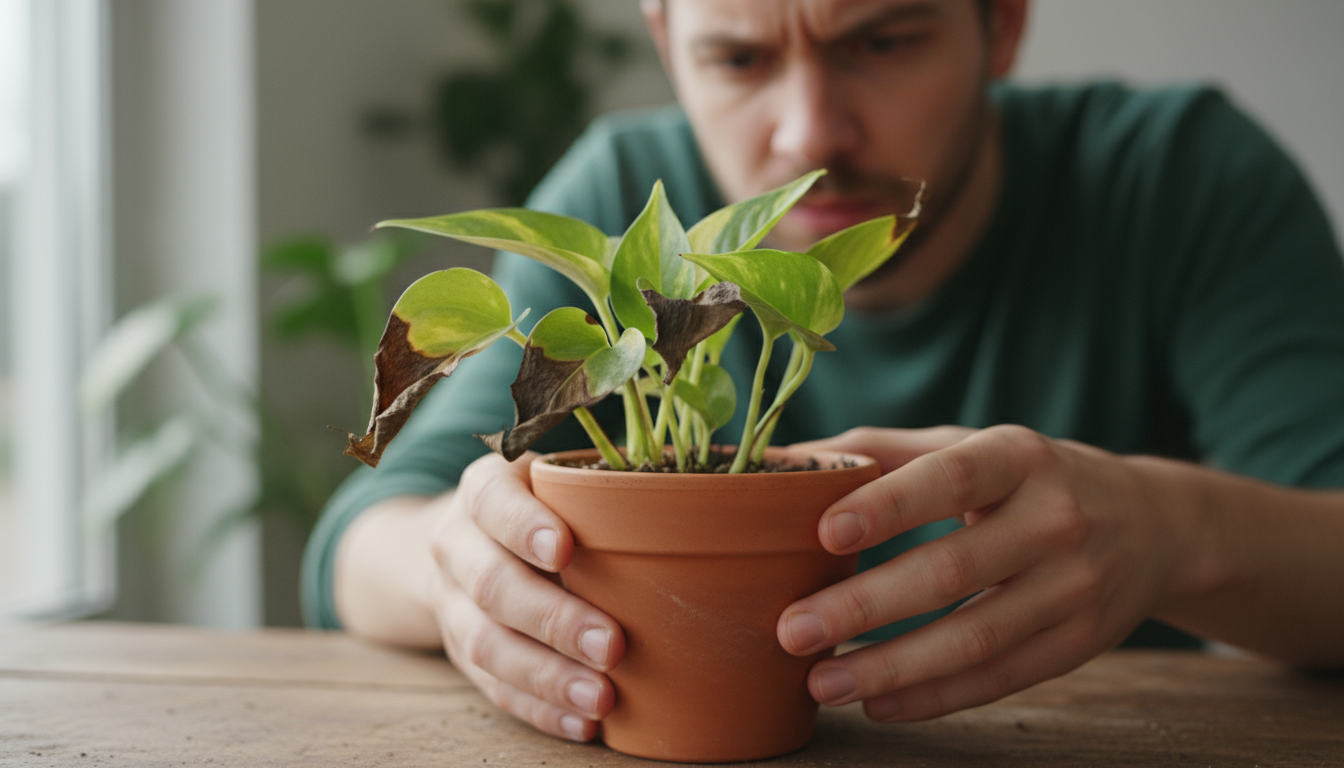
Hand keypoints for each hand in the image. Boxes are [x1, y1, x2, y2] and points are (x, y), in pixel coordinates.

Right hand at [427, 452, 625, 740]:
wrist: (468, 541)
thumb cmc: (542, 505)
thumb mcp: (558, 481)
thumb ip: (599, 494)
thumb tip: (681, 514)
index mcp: (482, 490)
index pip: (492, 500)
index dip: (523, 526)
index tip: (563, 549)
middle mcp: (457, 545)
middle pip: (491, 585)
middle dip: (552, 619)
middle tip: (611, 644)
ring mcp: (451, 602)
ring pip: (487, 645)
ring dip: (547, 677)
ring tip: (601, 698)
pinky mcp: (460, 651)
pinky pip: (493, 687)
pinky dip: (539, 708)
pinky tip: (582, 723)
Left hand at [778, 425, 1203, 720]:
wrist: (1156, 524)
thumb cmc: (1029, 478)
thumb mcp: (972, 446)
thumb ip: (881, 449)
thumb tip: (781, 459)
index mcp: (1020, 457)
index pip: (951, 478)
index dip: (891, 505)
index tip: (826, 531)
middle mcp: (1055, 520)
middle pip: (953, 571)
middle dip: (865, 606)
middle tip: (793, 629)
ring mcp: (1074, 588)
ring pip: (974, 639)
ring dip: (891, 668)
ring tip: (822, 683)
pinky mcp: (1079, 645)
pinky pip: (999, 679)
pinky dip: (935, 697)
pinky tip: (879, 703)